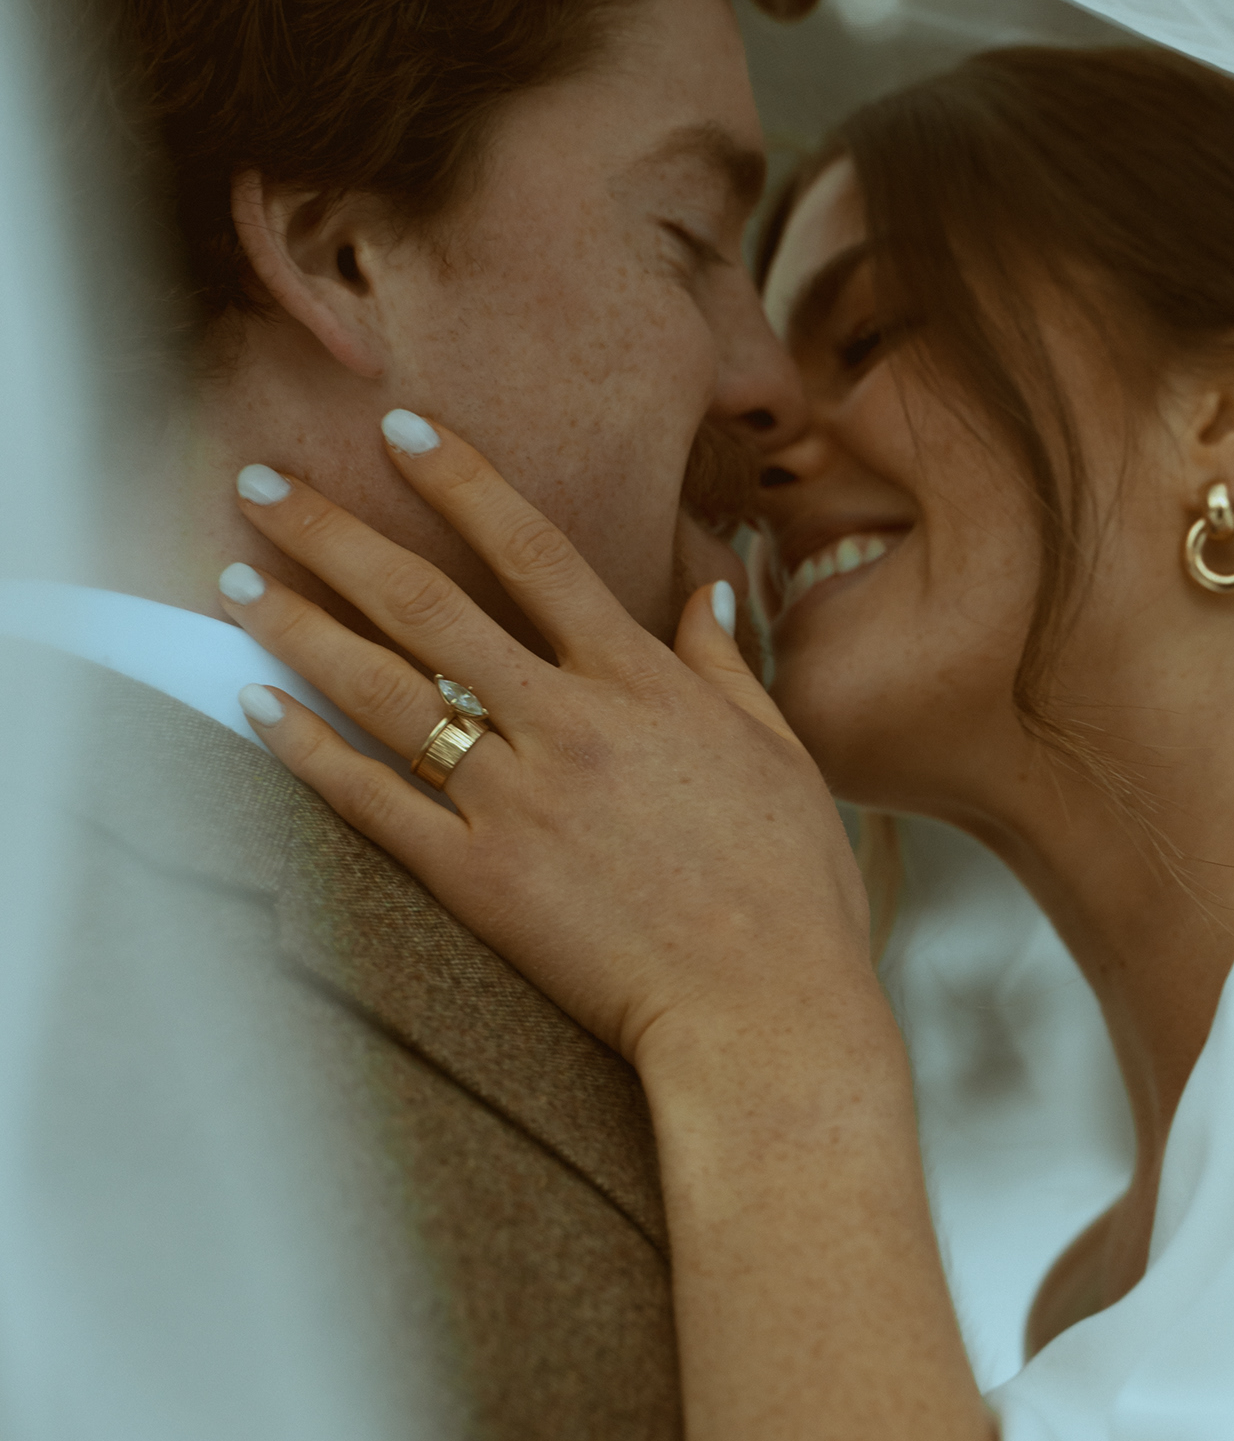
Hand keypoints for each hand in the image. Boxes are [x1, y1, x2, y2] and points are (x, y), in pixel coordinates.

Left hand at [220, 419, 874, 1065]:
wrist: (765, 1010)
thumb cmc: (789, 888)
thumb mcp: (780, 753)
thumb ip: (726, 662)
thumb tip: (707, 587)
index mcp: (641, 684)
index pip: (534, 551)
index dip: (460, 482)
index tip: (399, 430)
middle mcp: (569, 725)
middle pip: (428, 605)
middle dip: (334, 536)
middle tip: (261, 487)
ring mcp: (517, 801)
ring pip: (385, 692)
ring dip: (301, 629)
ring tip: (237, 583)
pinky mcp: (480, 881)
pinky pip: (376, 804)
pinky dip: (311, 753)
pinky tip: (260, 706)